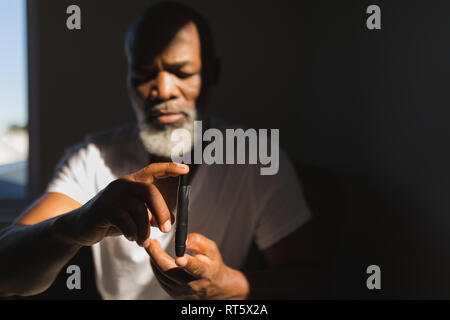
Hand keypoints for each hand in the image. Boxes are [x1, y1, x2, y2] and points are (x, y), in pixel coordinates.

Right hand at [55, 162, 188, 246]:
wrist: (82, 226)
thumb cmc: (115, 219)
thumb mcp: (135, 214)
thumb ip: (152, 214)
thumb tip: (171, 221)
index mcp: (133, 181)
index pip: (153, 170)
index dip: (170, 168)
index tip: (186, 169)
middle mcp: (123, 184)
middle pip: (150, 192)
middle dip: (162, 211)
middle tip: (168, 229)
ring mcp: (112, 195)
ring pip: (138, 210)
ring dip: (145, 229)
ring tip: (144, 240)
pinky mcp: (102, 209)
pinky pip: (124, 221)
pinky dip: (132, 232)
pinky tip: (132, 238)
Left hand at [146, 233, 249, 299]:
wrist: (215, 287)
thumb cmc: (212, 264)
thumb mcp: (211, 250)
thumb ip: (197, 241)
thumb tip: (181, 239)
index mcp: (205, 272)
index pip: (195, 268)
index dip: (187, 263)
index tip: (179, 258)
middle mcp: (192, 284)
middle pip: (169, 271)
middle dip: (156, 255)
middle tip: (150, 241)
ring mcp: (181, 291)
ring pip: (161, 274)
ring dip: (153, 258)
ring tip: (152, 244)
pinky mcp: (173, 294)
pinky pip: (160, 278)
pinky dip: (156, 265)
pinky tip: (156, 256)